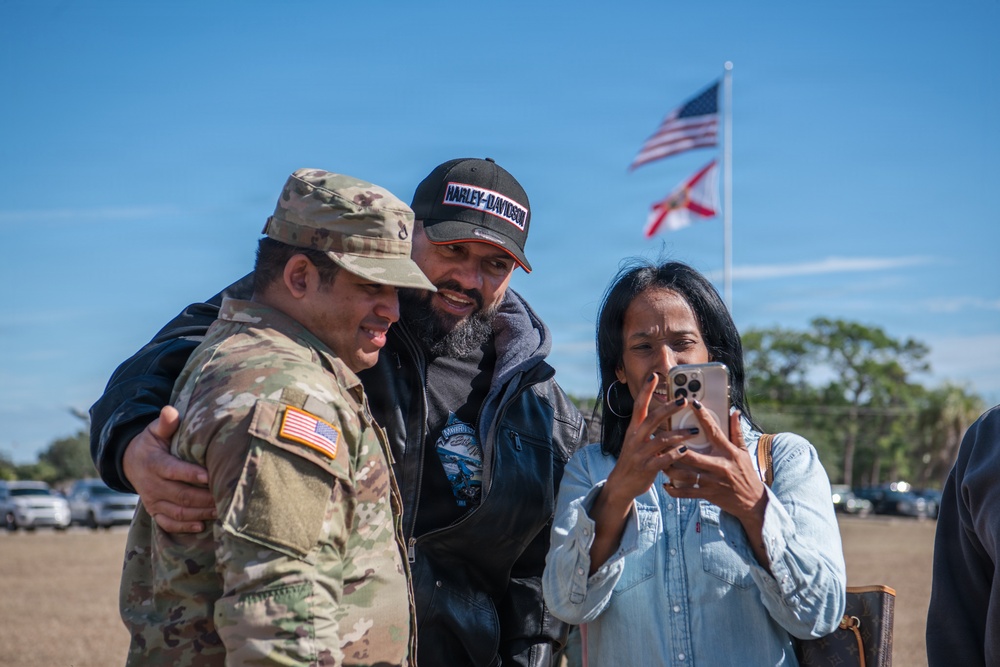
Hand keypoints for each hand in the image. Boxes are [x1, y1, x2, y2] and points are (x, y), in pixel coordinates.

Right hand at [123, 405, 216, 532]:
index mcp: (154, 463)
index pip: (173, 470)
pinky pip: (167, 523)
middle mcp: (152, 485)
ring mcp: (153, 500)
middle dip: (203, 498)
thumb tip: (170, 410)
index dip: (190, 474)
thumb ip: (165, 423)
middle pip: (179, 494)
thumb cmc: (152, 443)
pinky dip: (183, 527)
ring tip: (220, 511)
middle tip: (224, 497)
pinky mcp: (154, 511)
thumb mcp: (155, 431)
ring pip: (176, 511)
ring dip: (198, 513)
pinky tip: (201, 526)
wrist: (131, 462)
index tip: (209, 476)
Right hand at [588, 373, 691, 571]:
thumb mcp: (637, 442)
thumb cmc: (634, 460)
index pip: (639, 406)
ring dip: (679, 434)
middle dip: (669, 408)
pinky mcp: (646, 468)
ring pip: (661, 439)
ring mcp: (640, 453)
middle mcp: (635, 438)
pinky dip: (674, 454)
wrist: (621, 485)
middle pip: (652, 418)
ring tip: (694, 430)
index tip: (654, 376)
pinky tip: (685, 450)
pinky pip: (662, 460)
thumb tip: (666, 416)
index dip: (646, 390)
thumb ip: (650, 430)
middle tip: (684, 400)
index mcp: (633, 429)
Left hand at [663, 407, 769, 564]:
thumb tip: (734, 412)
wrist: (752, 502)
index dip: (703, 417)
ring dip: (670, 467)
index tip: (693, 404)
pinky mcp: (707, 495)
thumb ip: (737, 431)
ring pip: (685, 474)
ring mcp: (712, 482)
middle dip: (675, 448)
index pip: (715, 431)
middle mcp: (720, 466)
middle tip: (662, 439)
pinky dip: (674, 489)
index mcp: (729, 452)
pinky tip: (665, 483)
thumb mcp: (744, 451)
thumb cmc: (746, 473)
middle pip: (692, 456)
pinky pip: (686, 493)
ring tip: (659, 459)